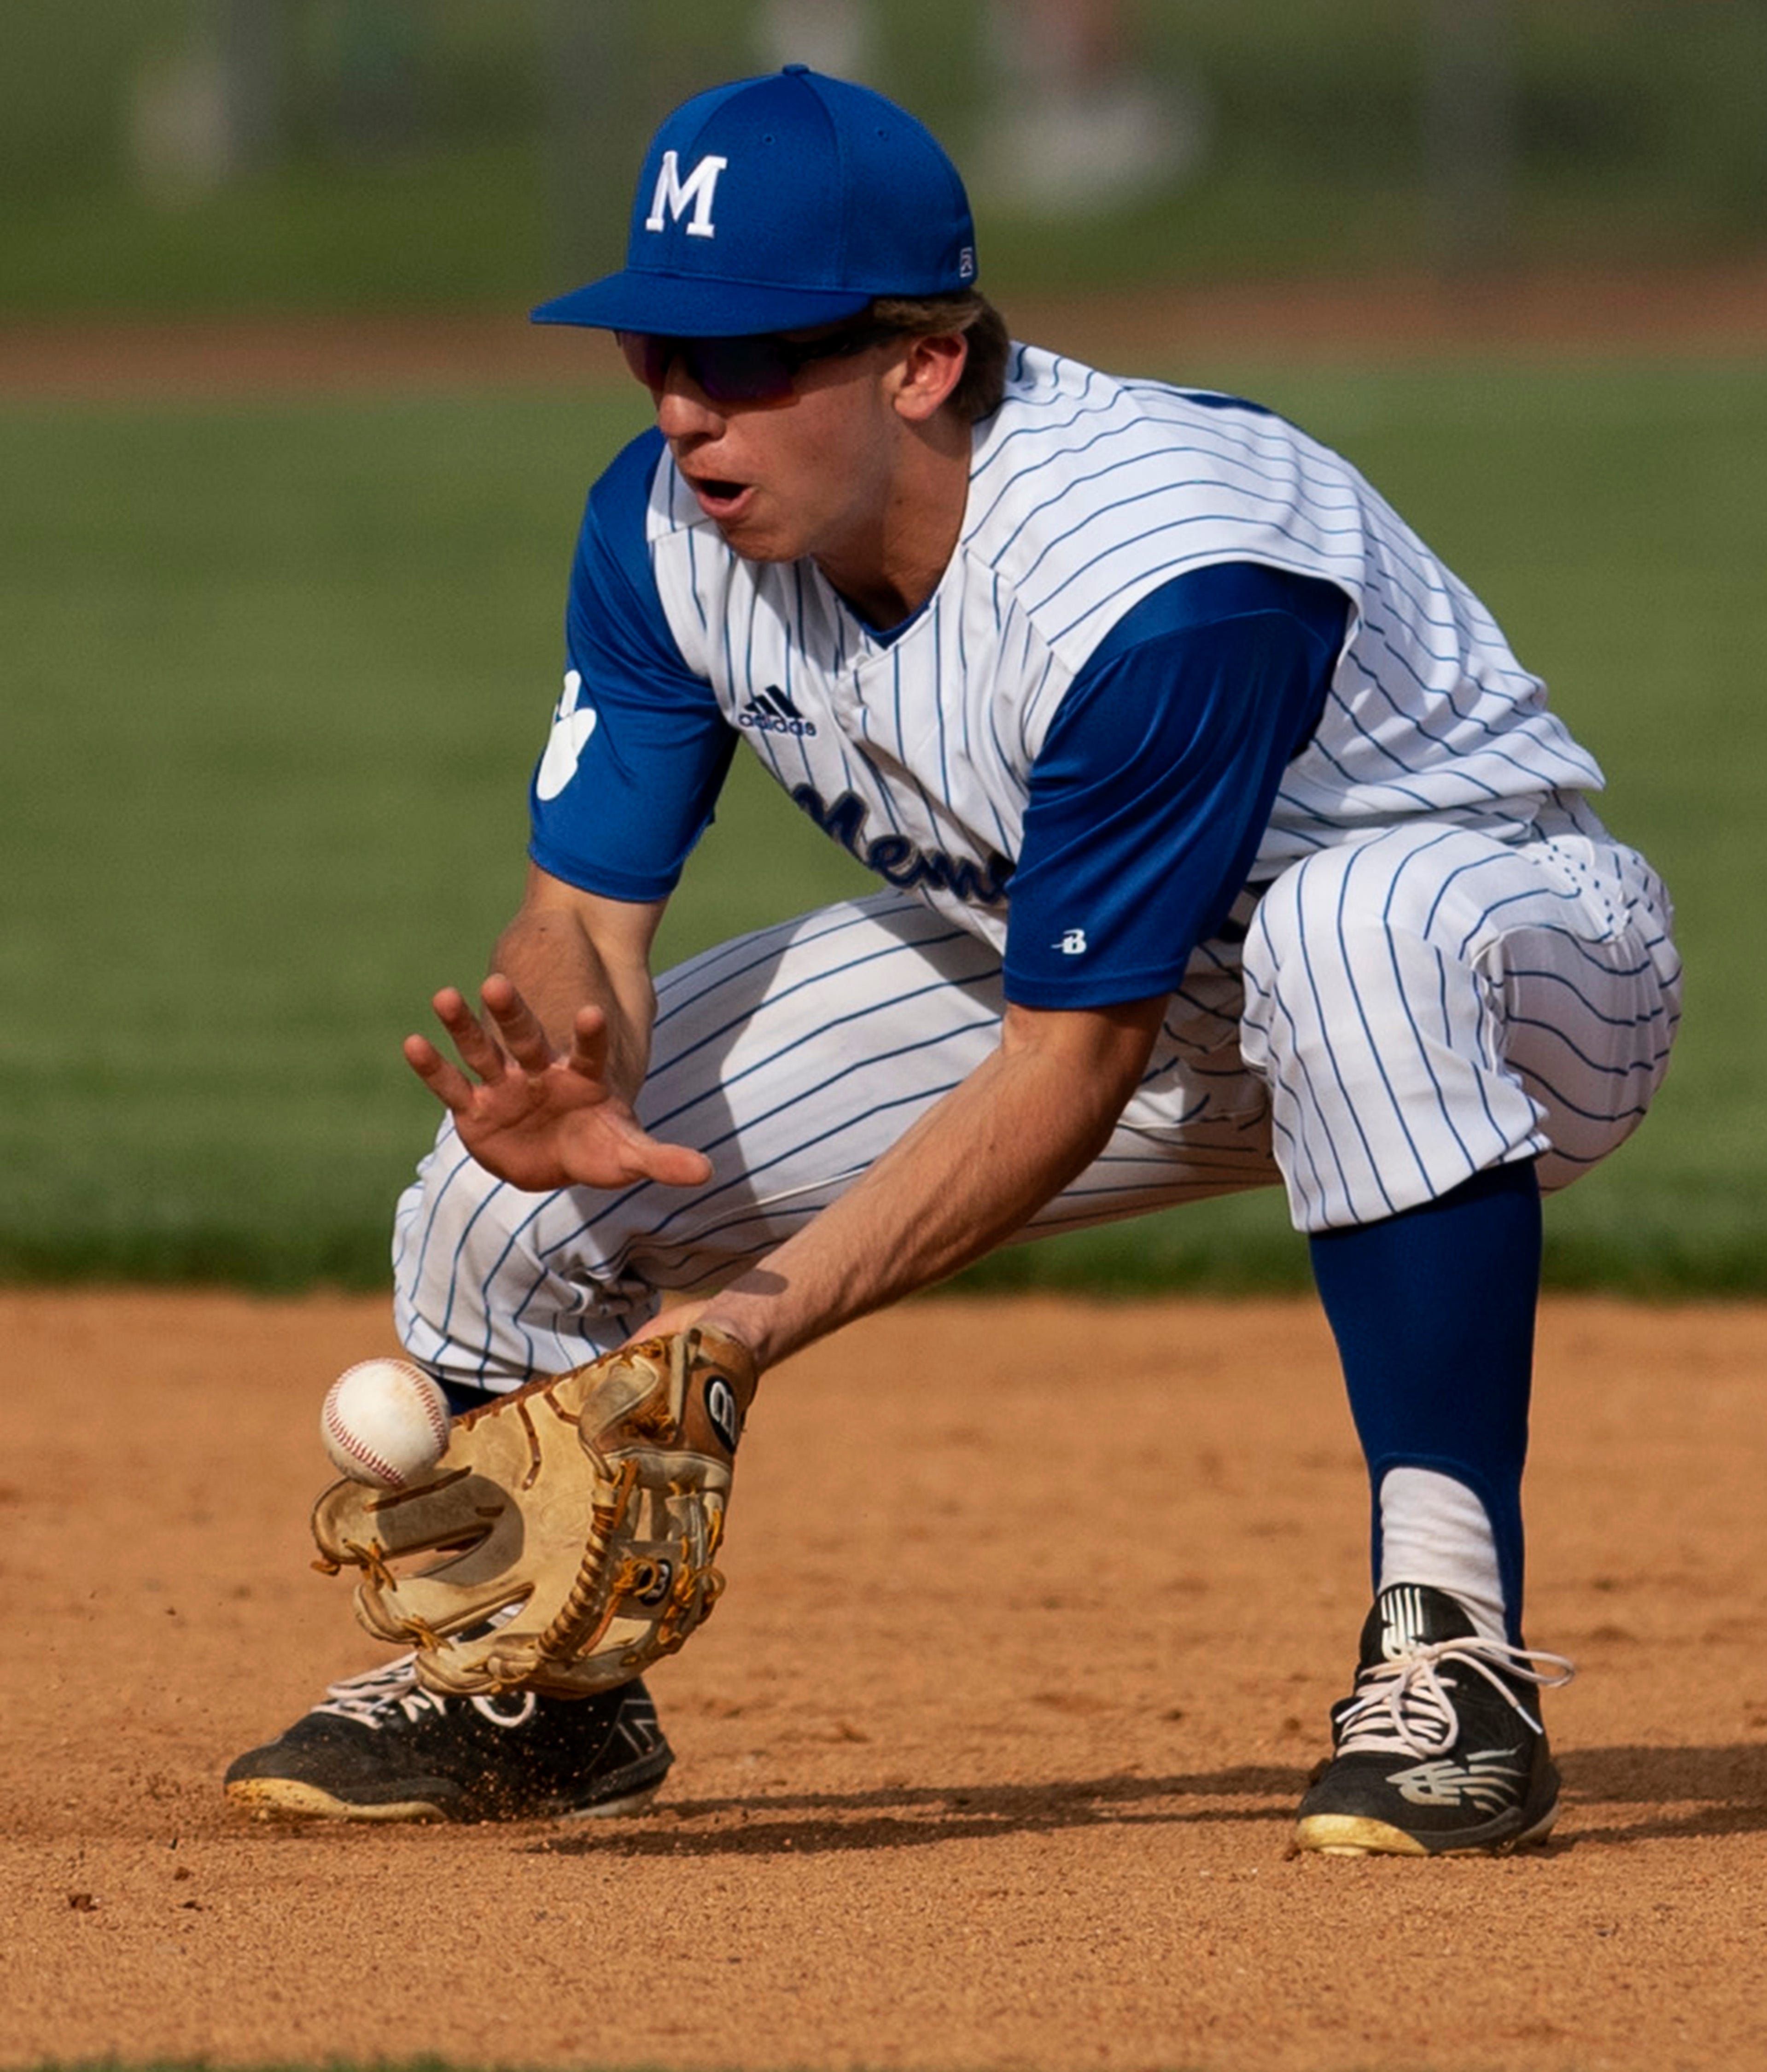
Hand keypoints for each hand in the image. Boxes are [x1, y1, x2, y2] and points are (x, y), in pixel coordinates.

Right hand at [403, 974, 712, 1192]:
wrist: (555, 1157)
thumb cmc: (595, 1148)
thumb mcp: (627, 1155)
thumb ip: (660, 1159)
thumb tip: (708, 1173)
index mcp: (582, 1076)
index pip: (590, 1050)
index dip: (591, 1033)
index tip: (592, 1011)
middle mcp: (539, 1071)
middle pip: (525, 1035)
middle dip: (511, 1012)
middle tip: (496, 983)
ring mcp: (504, 1084)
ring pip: (482, 1049)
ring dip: (463, 1026)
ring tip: (444, 996)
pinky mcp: (474, 1107)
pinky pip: (450, 1085)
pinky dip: (432, 1067)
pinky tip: (412, 1043)